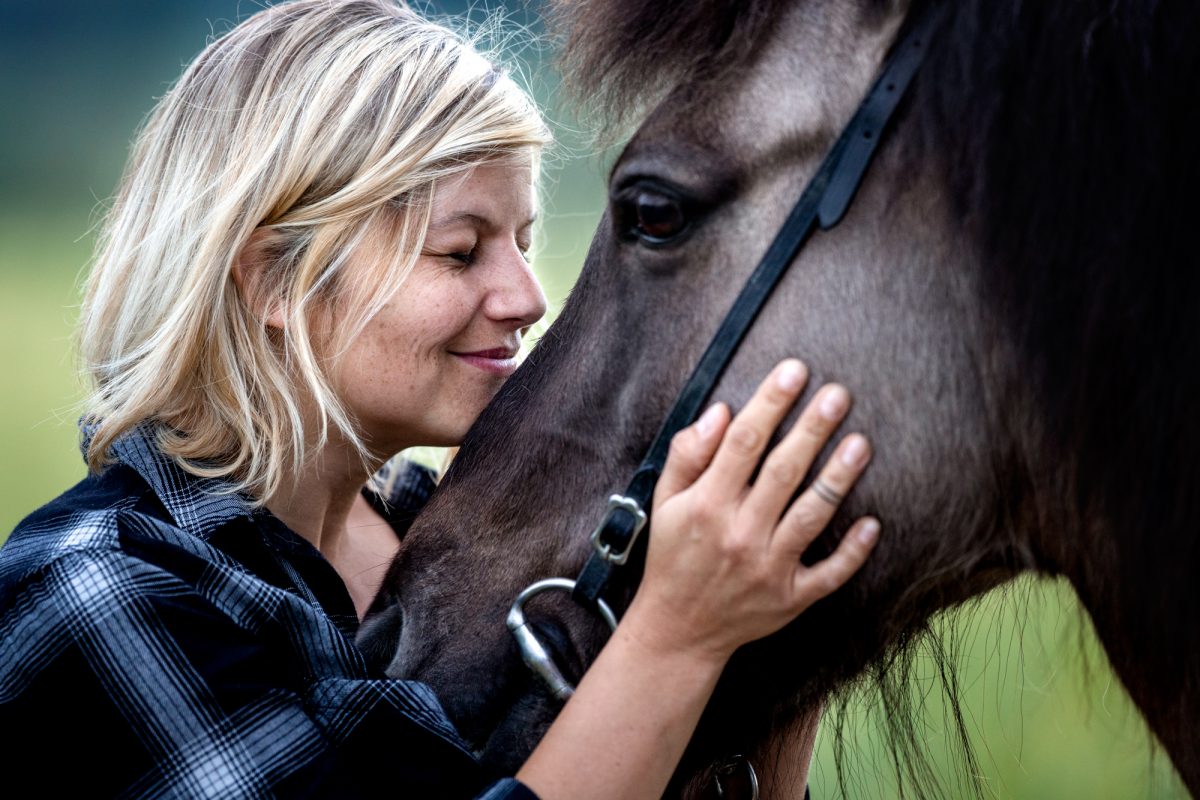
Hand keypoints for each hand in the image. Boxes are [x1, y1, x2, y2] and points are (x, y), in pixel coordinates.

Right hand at [624, 358, 877, 664]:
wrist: (677, 631)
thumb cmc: (672, 557)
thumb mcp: (664, 502)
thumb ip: (687, 455)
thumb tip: (720, 411)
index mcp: (708, 505)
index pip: (743, 443)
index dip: (770, 403)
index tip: (794, 371)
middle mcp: (740, 534)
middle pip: (783, 471)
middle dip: (812, 429)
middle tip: (839, 394)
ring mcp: (768, 568)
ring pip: (811, 516)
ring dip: (838, 478)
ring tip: (862, 443)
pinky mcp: (790, 598)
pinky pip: (829, 574)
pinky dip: (852, 551)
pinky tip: (873, 522)